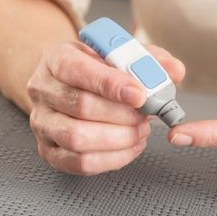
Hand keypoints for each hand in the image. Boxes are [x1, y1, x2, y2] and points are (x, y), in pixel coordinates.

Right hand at [27, 40, 184, 174]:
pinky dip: (112, 158)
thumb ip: (148, 58)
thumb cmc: (94, 68)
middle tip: (146, 114)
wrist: (66, 84)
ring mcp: (42, 122)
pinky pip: (79, 163)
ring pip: (77, 137)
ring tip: (140, 130)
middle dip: (121, 114)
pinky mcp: (48, 150)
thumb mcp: (117, 53)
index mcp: (56, 58)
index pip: (78, 69)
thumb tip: (174, 71)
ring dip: (118, 138)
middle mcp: (42, 90)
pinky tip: (130, 146)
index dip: (111, 84)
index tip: (140, 94)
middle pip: (80, 106)